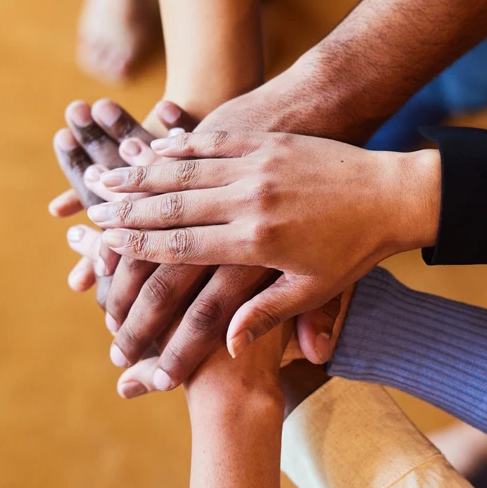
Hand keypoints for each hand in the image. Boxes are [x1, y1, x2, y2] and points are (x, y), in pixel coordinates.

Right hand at [50, 100, 338, 388]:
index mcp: (257, 241)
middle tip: (93, 208)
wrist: (393, 194)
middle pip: (173, 204)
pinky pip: (214, 141)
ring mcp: (258, 165)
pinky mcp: (269, 143)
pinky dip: (180, 145)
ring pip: (186, 169)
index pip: (183, 244)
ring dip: (143, 172)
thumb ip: (266, 315)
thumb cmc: (355, 250)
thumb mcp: (314, 289)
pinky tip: (155, 147)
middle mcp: (250, 199)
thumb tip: (225, 346)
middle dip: (128, 208)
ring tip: (106, 174)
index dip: (140, 245)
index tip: (106, 243)